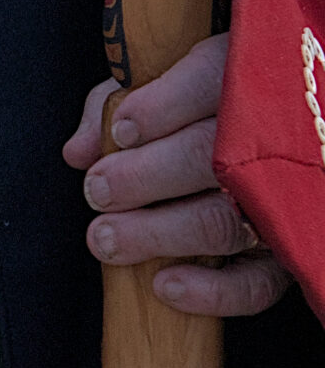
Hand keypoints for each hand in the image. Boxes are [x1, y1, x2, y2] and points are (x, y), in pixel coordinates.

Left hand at [63, 32, 289, 316]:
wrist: (269, 133)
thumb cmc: (196, 108)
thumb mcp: (161, 86)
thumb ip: (116, 105)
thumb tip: (79, 152)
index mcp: (243, 77)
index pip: (211, 79)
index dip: (162, 106)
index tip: (121, 130)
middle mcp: (275, 138)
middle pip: (211, 156)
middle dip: (143, 177)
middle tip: (97, 191)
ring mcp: (284, 198)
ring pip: (227, 219)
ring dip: (158, 233)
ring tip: (105, 238)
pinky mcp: (288, 248)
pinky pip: (261, 281)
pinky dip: (213, 291)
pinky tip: (164, 285)